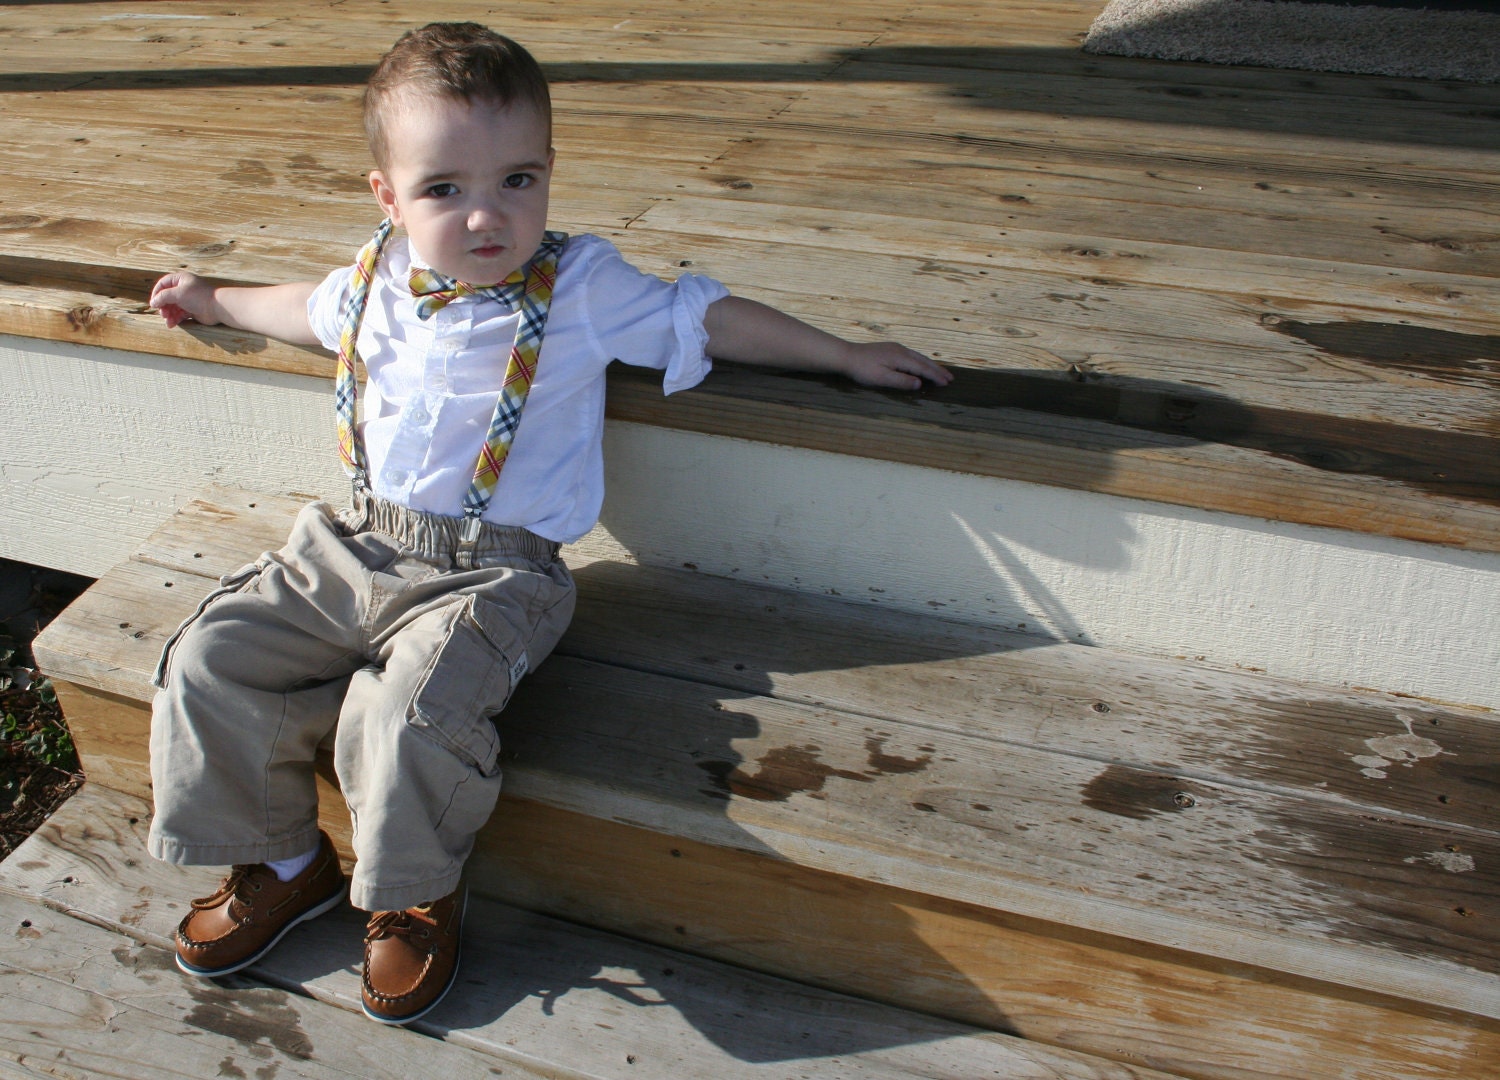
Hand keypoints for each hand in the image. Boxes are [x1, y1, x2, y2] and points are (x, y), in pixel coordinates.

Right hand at [149, 272, 219, 328]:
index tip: (153, 303)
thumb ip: (162, 297)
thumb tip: (152, 303)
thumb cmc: (198, 296)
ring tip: (168, 322)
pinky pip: (179, 314)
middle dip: (163, 307)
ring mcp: (188, 300)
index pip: (163, 284)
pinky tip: (172, 325)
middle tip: (163, 314)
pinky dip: (175, 319)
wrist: (217, 308)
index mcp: (180, 279)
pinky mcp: (192, 310)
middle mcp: (184, 288)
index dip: (156, 293)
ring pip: (173, 307)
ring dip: (169, 315)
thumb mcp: (177, 293)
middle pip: (167, 297)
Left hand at [839, 341, 953, 390]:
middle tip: (950, 378)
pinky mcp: (890, 349)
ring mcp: (896, 348)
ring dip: (930, 365)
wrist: (846, 355)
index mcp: (901, 358)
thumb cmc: (863, 370)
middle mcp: (901, 350)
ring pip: (918, 356)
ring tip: (940, 372)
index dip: (935, 376)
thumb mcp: (882, 378)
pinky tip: (920, 364)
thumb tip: (920, 383)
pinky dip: (921, 361)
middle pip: (924, 360)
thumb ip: (902, 381)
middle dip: (938, 369)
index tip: (947, 383)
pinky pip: (911, 355)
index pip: (923, 368)